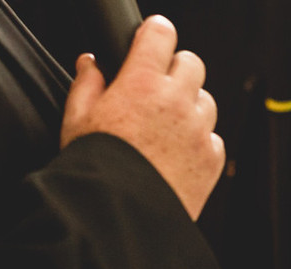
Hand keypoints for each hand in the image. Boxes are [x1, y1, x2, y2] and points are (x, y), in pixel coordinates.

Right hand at [60, 15, 223, 219]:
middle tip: (159, 87)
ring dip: (191, 106)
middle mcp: (176, 101)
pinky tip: (176, 154)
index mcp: (141, 82)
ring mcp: (199, 130)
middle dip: (177, 69)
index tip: (153, 39)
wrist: (122, 212)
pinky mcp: (213, 158)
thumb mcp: (77, 119)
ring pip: (206, 100)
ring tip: (166, 127)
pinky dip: (200, 141)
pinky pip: (213, 137)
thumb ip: (87, 84)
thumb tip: (91, 63)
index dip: (156, 34)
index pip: (161, 34)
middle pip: (192, 63)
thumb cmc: (96, 167)